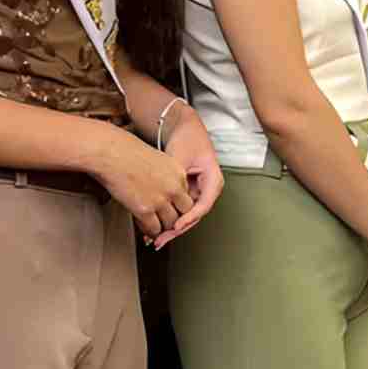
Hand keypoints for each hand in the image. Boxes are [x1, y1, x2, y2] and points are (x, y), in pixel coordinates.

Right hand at [88, 127, 195, 241]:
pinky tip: (145, 228)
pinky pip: (154, 229)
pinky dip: (150, 232)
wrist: (112, 153)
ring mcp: (160, 200)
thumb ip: (167, 175)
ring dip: (162, 227)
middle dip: (175, 219)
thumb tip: (164, 189)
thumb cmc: (128, 152)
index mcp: (178, 173)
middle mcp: (174, 187)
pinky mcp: (145, 210)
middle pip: (184, 213)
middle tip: (166, 222)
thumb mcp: (158, 159)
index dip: (178, 205)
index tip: (171, 209)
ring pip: (170, 224)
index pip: (187, 196)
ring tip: (156, 227)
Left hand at [149, 112, 224, 249]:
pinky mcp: (188, 193)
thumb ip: (173, 179)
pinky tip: (155, 227)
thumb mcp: (179, 158)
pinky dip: (169, 217)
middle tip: (160, 240)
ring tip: (154, 239)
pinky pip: (180, 209)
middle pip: (194, 216)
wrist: (184, 127)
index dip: (188, 218)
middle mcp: (208, 189)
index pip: (203, 205)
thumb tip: (162, 199)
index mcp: (213, 180)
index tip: (174, 226)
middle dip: (176, 230)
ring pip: (186, 216)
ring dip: (171, 228)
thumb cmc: (187, 139)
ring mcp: (198, 192)